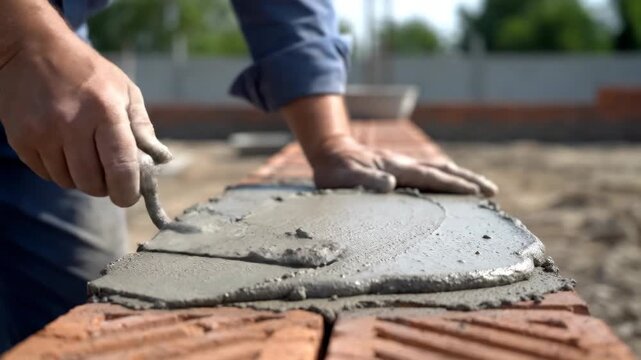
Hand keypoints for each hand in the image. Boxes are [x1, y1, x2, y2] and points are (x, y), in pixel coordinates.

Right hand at [0, 3, 170, 206]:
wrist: (30, 49)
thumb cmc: (87, 72)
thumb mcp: (125, 90)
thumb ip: (142, 127)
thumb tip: (158, 161)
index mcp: (105, 111)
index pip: (121, 166)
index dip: (128, 191)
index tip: (129, 196)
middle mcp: (72, 124)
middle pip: (93, 183)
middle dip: (105, 186)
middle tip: (109, 174)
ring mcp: (42, 133)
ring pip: (69, 182)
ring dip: (82, 178)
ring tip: (86, 155)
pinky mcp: (21, 139)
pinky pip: (47, 174)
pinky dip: (60, 171)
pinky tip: (64, 150)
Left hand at [310, 136, 497, 195]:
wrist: (330, 152)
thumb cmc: (335, 169)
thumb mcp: (344, 177)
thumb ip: (366, 181)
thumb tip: (391, 185)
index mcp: (395, 167)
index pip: (430, 177)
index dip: (454, 185)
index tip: (477, 192)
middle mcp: (403, 164)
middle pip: (442, 170)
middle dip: (468, 180)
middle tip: (492, 191)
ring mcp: (403, 166)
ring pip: (438, 170)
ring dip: (461, 178)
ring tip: (482, 189)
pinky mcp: (399, 170)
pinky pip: (428, 174)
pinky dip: (446, 179)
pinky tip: (452, 187)